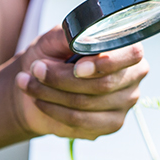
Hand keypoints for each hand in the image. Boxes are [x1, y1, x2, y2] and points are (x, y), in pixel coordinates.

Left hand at [9, 27, 147, 139]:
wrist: (37, 84)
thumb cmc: (51, 55)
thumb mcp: (55, 38)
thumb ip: (70, 34)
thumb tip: (81, 37)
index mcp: (127, 50)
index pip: (131, 56)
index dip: (104, 64)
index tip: (76, 68)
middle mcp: (131, 79)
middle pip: (104, 84)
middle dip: (62, 78)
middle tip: (35, 69)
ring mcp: (123, 105)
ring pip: (87, 104)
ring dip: (51, 93)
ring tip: (27, 82)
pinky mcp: (109, 125)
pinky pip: (79, 121)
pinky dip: (53, 110)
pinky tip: (40, 100)